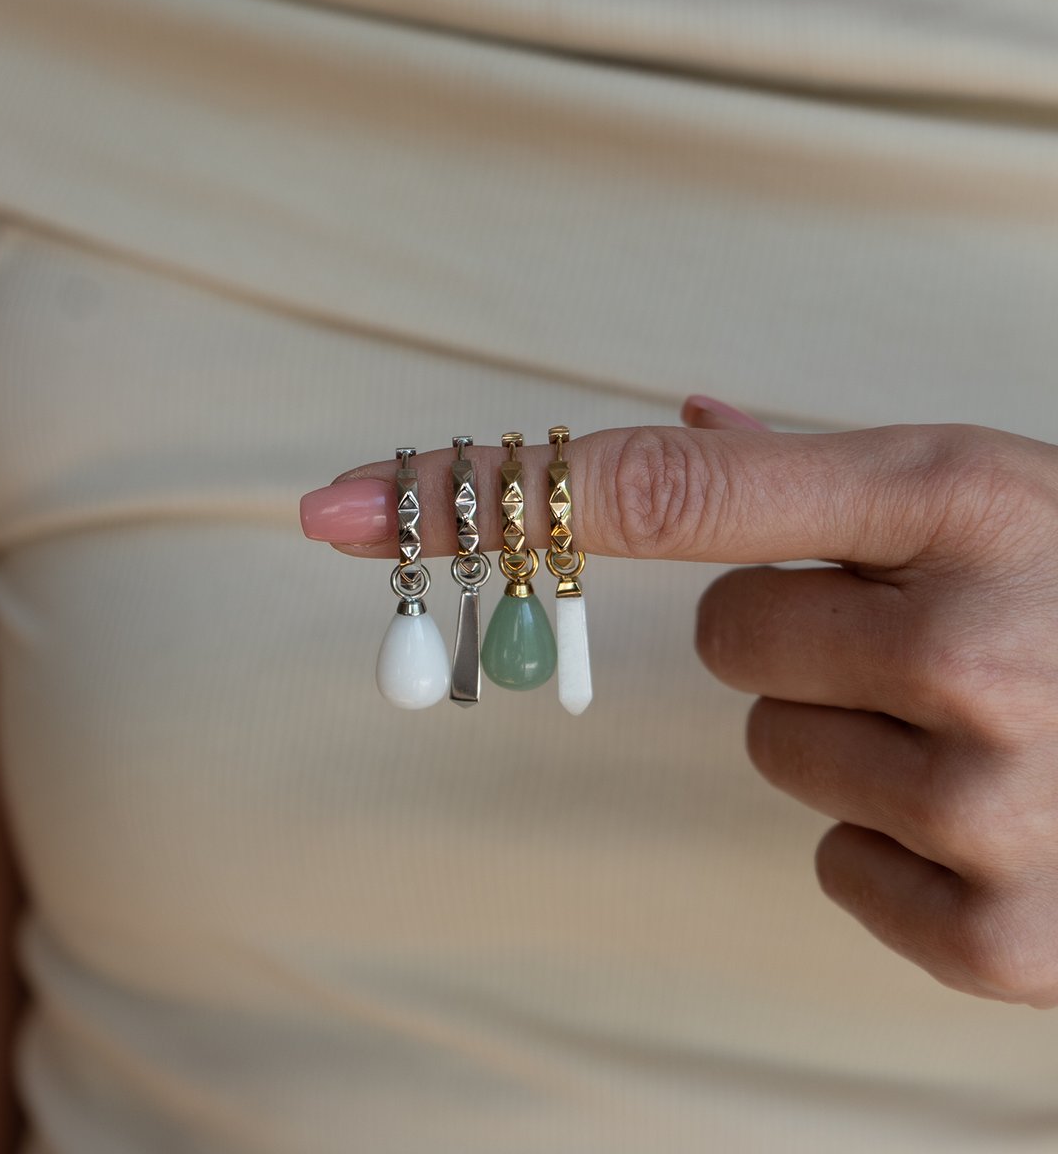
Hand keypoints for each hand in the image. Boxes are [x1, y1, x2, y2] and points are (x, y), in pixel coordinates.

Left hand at [300, 400, 1057, 1005]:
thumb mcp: (987, 486)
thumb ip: (813, 461)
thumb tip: (672, 410)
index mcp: (959, 497)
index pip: (669, 488)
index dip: (503, 496)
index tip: (353, 508)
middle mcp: (976, 646)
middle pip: (724, 639)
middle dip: (796, 634)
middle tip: (911, 632)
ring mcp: (995, 802)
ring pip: (774, 755)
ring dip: (848, 735)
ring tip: (969, 717)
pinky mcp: (1005, 936)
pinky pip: (837, 868)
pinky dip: (891, 844)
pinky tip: (992, 811)